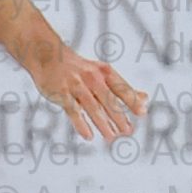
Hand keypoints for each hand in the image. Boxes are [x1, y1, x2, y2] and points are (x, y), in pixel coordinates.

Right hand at [29, 48, 147, 145]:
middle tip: (128, 132)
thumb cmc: (78, 68)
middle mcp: (91, 77)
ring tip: (111, 137)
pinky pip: (73, 111)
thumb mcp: (102, 73)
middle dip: (119, 116)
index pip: (121, 87)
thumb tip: (145, 99)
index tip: (142, 113)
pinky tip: (88, 136)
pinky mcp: (61, 93)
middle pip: (108, 99)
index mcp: (104, 72)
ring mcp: (76, 85)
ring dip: (103, 123)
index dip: (132, 100)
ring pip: (92, 107)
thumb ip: (122, 87)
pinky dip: (81, 124)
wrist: (46, 55)